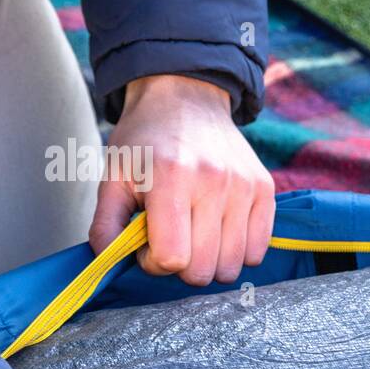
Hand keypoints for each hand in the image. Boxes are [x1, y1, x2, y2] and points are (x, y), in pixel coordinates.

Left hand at [90, 74, 274, 285]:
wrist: (185, 97)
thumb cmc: (143, 143)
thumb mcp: (111, 178)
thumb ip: (105, 227)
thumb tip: (110, 266)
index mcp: (170, 178)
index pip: (171, 258)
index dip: (152, 262)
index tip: (146, 242)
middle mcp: (213, 182)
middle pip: (202, 271)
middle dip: (180, 266)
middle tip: (169, 237)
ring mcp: (244, 186)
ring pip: (232, 267)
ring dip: (208, 261)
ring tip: (193, 232)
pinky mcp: (264, 189)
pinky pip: (257, 251)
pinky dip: (236, 251)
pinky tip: (217, 230)